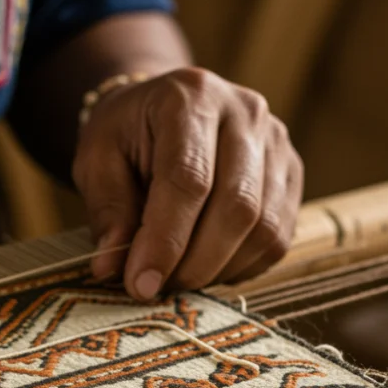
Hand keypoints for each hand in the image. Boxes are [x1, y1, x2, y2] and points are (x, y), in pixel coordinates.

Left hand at [73, 67, 303, 298]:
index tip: (142, 284)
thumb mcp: (97, 160)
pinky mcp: (291, 174)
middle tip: (157, 289)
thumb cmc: (126, 135)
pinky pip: (278, 238)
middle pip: (237, 206)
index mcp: (190, 98)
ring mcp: (277, 143)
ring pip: (264, 228)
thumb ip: (107, 211)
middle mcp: (245, 113)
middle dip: (194, 263)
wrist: (161, 108)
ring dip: (218, 269)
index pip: (188, 179)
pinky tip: (206, 265)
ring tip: (177, 277)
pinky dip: (241, 266)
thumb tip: (112, 267)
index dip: (166, 240)